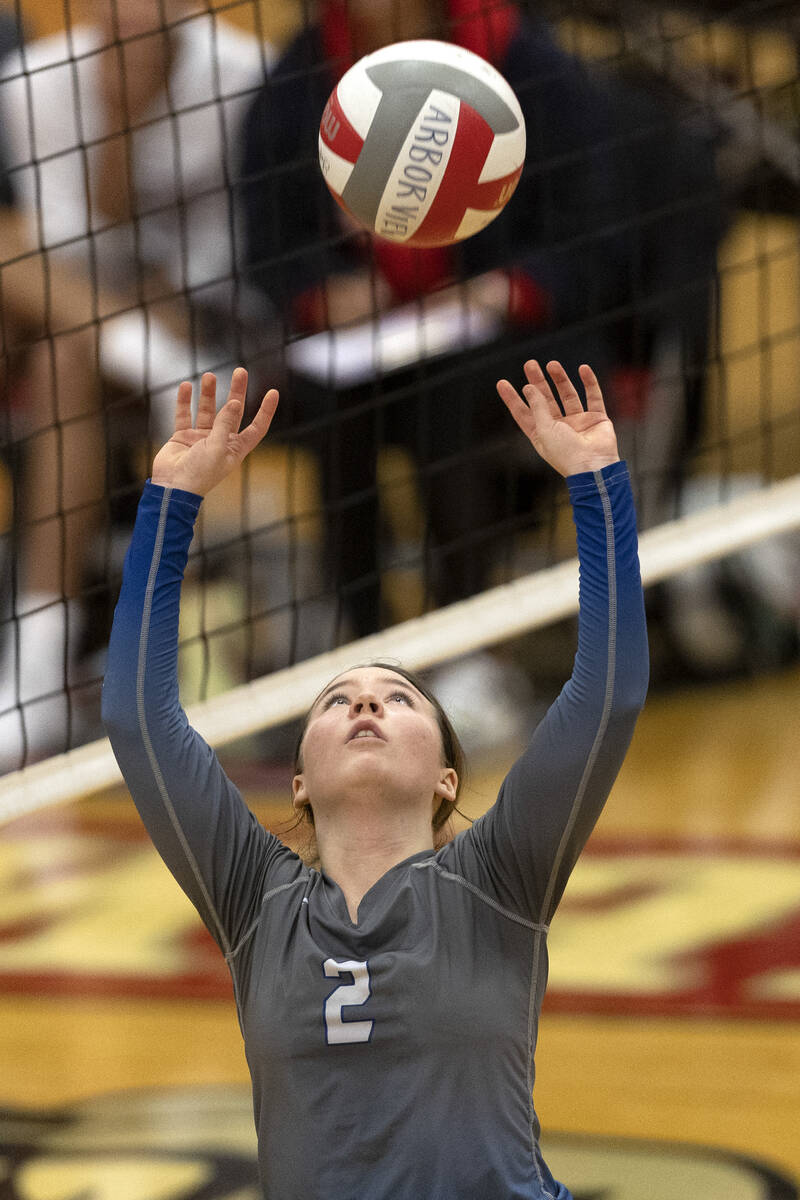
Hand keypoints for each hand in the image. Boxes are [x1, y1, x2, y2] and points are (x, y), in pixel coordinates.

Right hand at [151, 368, 278, 495]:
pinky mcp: (182, 437)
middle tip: (240, 371)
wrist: (172, 489)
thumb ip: (225, 425)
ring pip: (207, 410)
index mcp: (235, 449)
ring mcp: (201, 438)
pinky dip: (184, 401)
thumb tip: (235, 402)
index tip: (273, 392)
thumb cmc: (199, 474)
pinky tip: (185, 386)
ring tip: (209, 375)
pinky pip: (184, 415)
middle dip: (236, 391)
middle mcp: (220, 441)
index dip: (265, 411)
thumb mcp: (217, 449)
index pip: (256, 427)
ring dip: (208, 393)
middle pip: (232, 411)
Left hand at [496, 360, 618, 477]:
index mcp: (542, 435)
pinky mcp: (596, 419)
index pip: (523, 413)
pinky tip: (583, 369)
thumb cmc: (566, 454)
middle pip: (545, 400)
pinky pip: (593, 397)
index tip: (502, 383)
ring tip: (552, 364)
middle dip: (537, 382)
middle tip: (530, 364)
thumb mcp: (545, 429)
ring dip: (560, 379)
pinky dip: (589, 383)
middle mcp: (559, 427)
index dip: (512, 399)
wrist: (594, 467)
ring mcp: (578, 422)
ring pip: (567, 395)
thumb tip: (528, 387)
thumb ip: (537, 407)